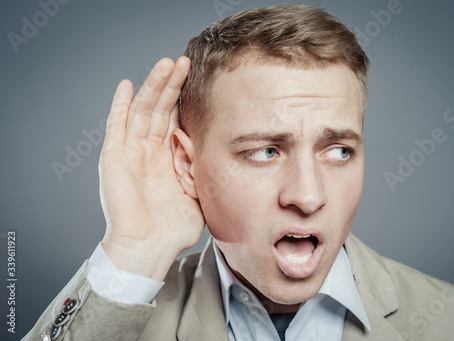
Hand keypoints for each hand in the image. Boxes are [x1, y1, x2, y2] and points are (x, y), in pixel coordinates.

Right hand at [99, 57, 204, 280]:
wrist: (149, 246)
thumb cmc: (174, 227)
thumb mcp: (198, 192)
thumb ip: (203, 169)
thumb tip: (216, 148)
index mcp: (168, 159)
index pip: (176, 121)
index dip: (185, 101)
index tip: (200, 81)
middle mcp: (149, 151)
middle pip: (161, 110)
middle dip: (172, 86)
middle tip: (185, 62)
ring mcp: (131, 151)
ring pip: (143, 111)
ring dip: (153, 87)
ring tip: (167, 64)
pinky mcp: (114, 156)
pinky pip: (117, 125)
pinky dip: (121, 104)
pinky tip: (127, 84)